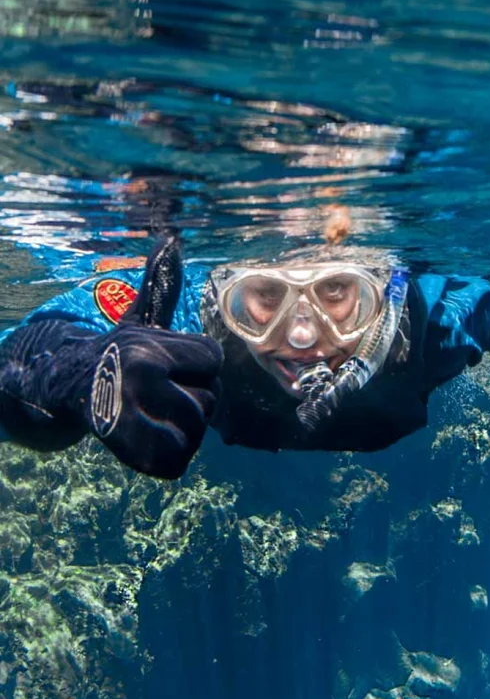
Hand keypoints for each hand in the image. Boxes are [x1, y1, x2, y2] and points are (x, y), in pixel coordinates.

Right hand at [82, 234, 222, 477]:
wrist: (67, 389)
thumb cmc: (117, 354)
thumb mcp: (138, 317)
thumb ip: (161, 283)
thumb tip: (171, 237)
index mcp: (151, 350)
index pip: (213, 361)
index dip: (195, 365)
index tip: (167, 364)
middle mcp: (144, 383)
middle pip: (210, 399)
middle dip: (190, 396)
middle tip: (157, 392)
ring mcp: (138, 422)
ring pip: (197, 431)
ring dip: (180, 427)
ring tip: (151, 413)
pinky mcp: (137, 457)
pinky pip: (178, 460)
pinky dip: (166, 455)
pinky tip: (147, 436)